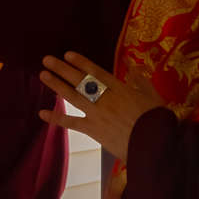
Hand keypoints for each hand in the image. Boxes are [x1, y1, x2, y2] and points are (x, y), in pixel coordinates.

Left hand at [38, 52, 161, 160]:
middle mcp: (105, 98)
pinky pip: (72, 123)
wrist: (153, 144)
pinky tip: (42, 114)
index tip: (68, 54)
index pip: (96, 72)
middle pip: (80, 80)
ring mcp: (97, 114)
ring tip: (43, 75)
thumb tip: (134, 66)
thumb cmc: (156, 120)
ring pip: (73, 96)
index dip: (81, 62)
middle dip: (63, 68)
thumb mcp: (153, 96)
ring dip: (56, 85)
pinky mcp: (93, 130)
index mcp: (120, 88)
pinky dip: (56, 118)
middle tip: (47, 59)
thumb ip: (141, 81)